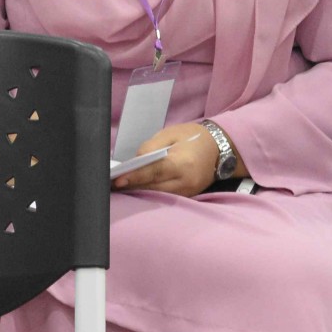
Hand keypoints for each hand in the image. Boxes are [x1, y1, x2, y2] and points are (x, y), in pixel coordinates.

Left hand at [114, 122, 234, 197]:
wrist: (219, 147)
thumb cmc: (192, 136)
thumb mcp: (170, 134)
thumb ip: (150, 148)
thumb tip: (134, 163)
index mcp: (182, 163)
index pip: (154, 172)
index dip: (135, 177)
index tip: (118, 180)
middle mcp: (186, 182)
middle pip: (153, 187)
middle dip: (132, 186)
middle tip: (111, 184)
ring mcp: (188, 192)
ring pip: (158, 195)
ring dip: (139, 192)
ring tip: (120, 188)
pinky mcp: (188, 197)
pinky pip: (165, 197)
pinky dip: (150, 194)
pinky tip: (138, 189)